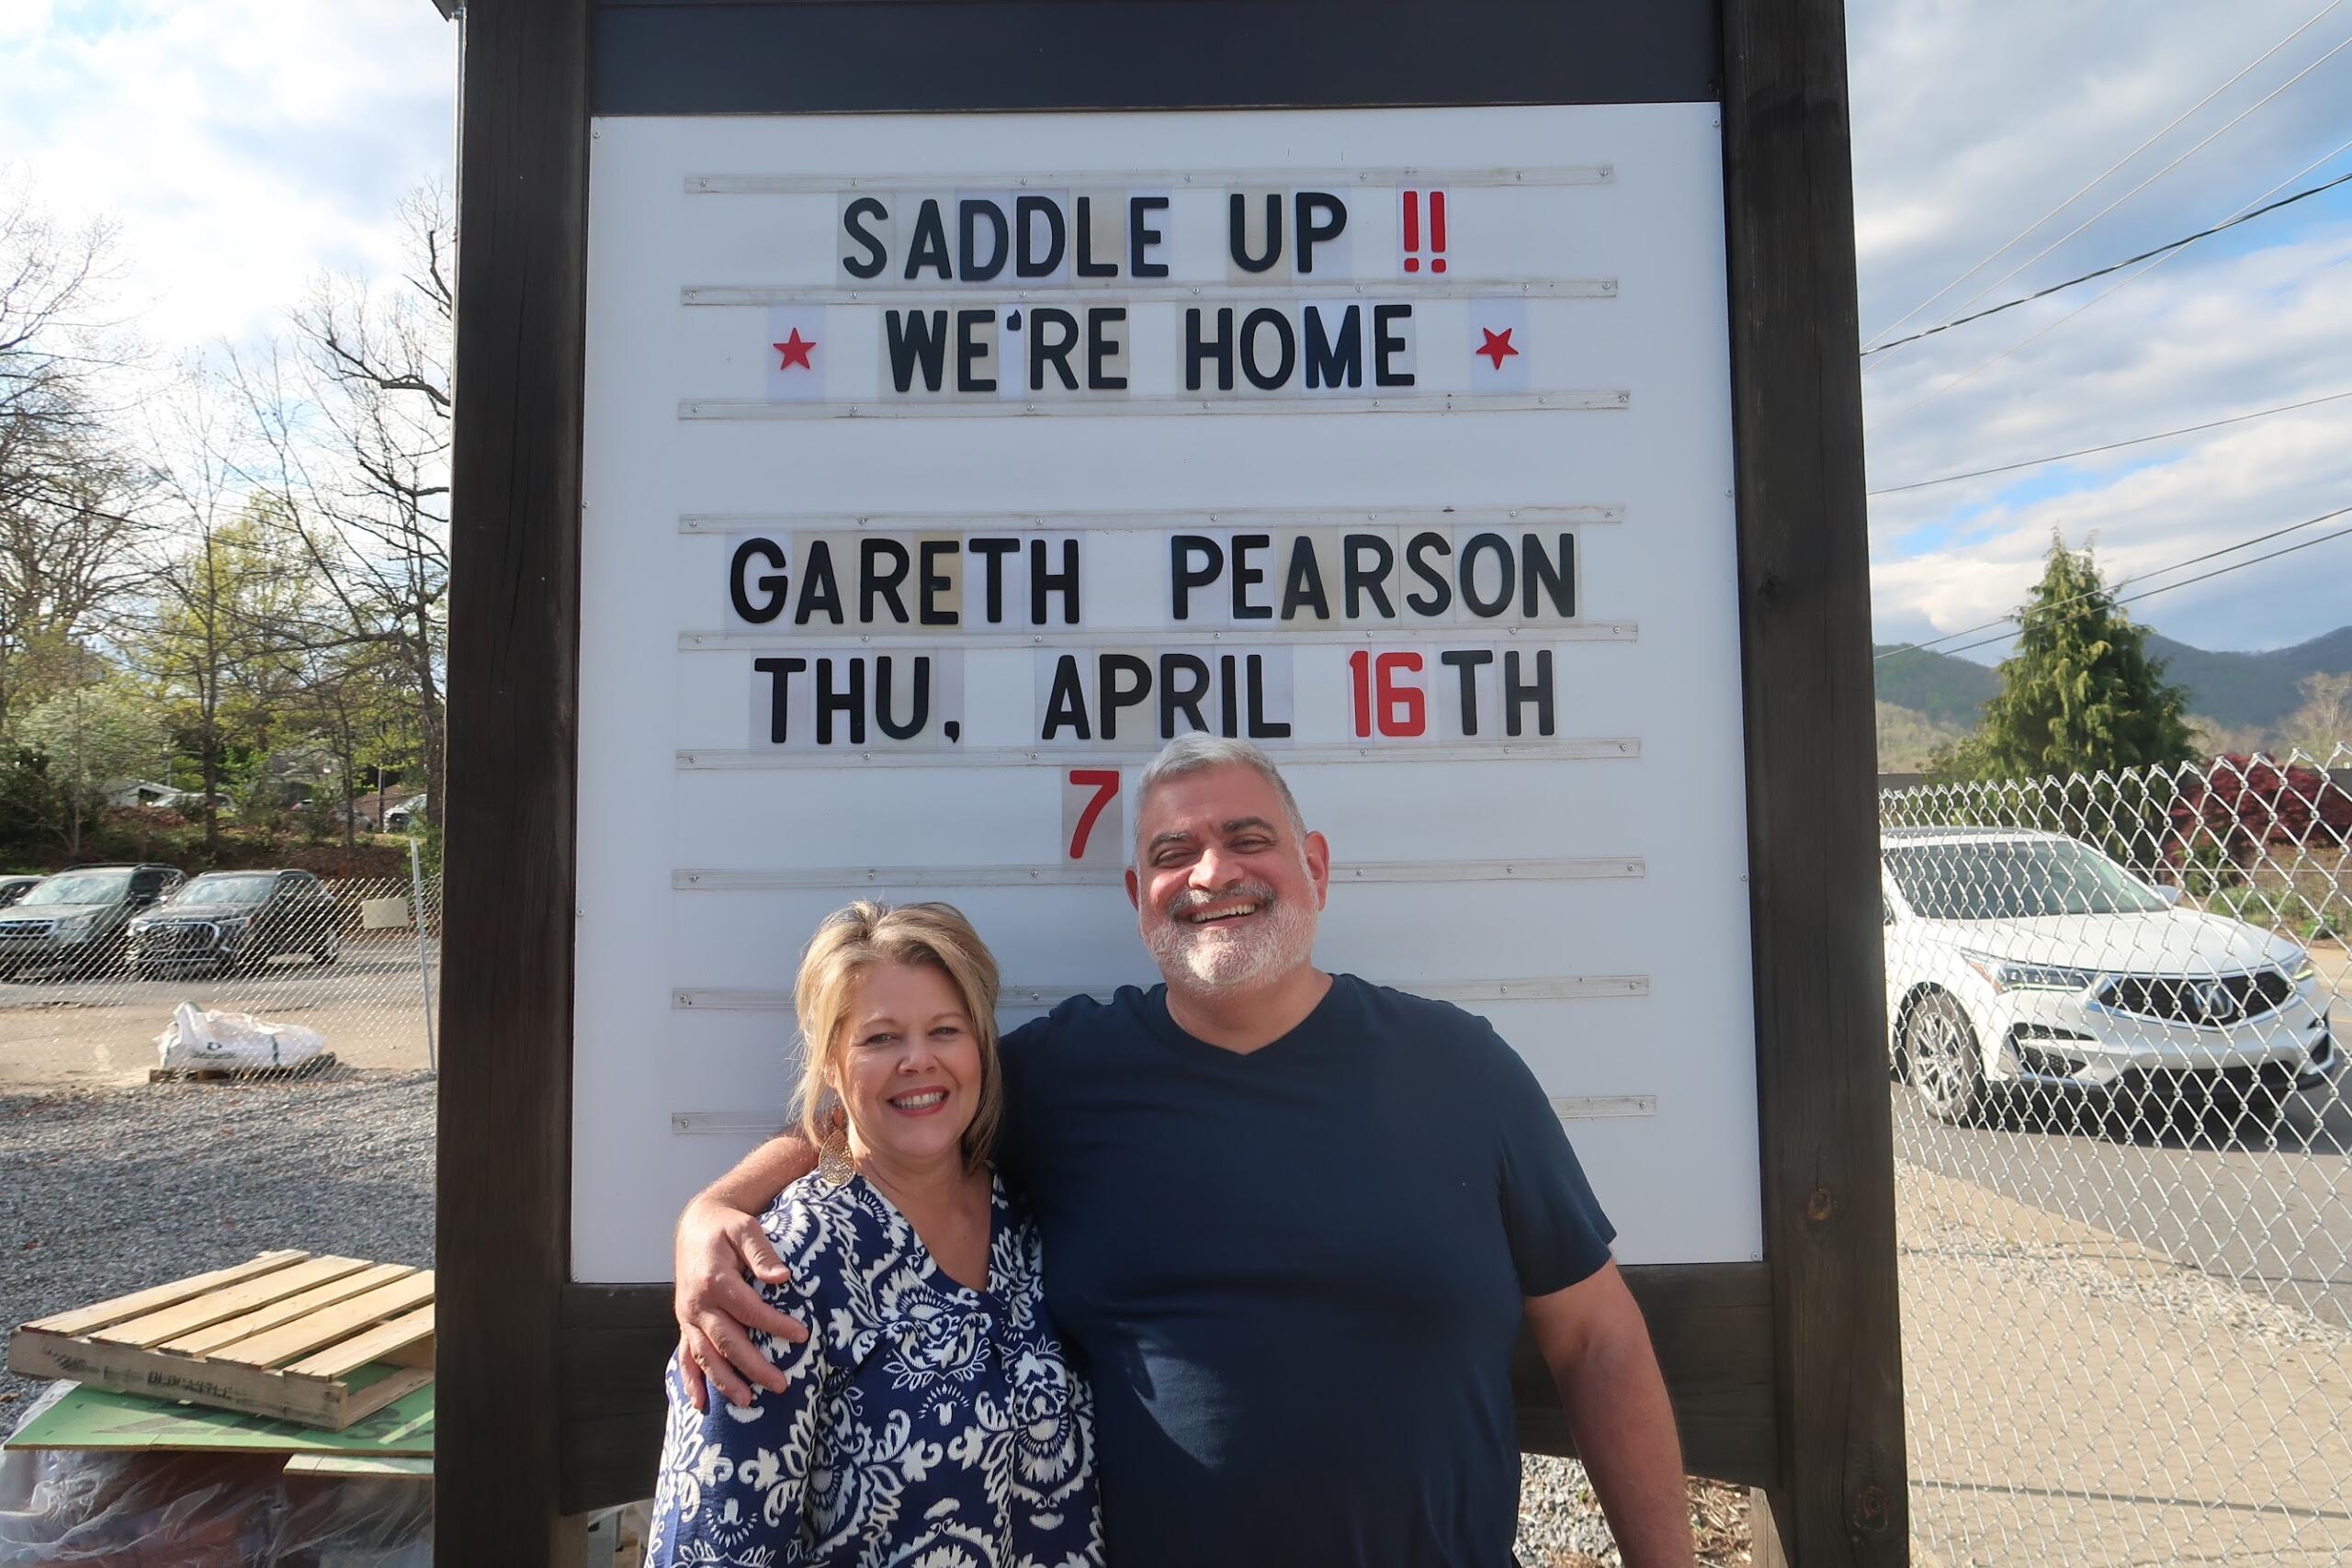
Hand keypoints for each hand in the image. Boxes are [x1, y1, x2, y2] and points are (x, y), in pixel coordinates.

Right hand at [673, 1190, 807, 1410]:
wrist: (695, 1226)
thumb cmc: (725, 1227)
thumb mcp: (745, 1228)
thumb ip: (762, 1252)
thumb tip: (783, 1277)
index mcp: (715, 1280)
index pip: (749, 1310)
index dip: (775, 1325)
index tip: (802, 1336)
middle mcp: (698, 1304)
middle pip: (727, 1341)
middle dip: (753, 1366)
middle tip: (780, 1385)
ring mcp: (688, 1317)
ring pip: (705, 1355)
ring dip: (724, 1381)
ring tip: (747, 1401)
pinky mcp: (685, 1323)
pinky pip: (685, 1355)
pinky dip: (690, 1380)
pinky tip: (699, 1403)